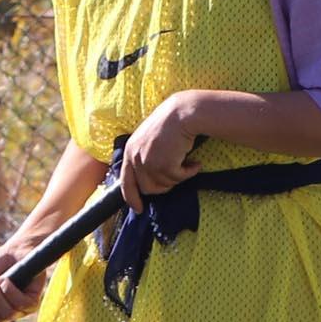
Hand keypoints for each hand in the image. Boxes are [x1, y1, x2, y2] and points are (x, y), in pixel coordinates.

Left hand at [114, 93, 202, 210]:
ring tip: (185, 162)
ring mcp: (150, 162)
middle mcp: (136, 158)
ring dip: (178, 177)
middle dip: (163, 185)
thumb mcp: (147, 140)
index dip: (132, 198)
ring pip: (165, 185)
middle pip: (148, 188)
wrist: (183, 113)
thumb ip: (143, 157)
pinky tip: (194, 162)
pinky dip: (189, 172)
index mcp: (130, 152)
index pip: (126, 182)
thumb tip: (149, 181)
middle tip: (176, 174)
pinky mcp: (165, 164)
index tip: (139, 209)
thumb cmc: (169, 124)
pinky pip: (179, 178)